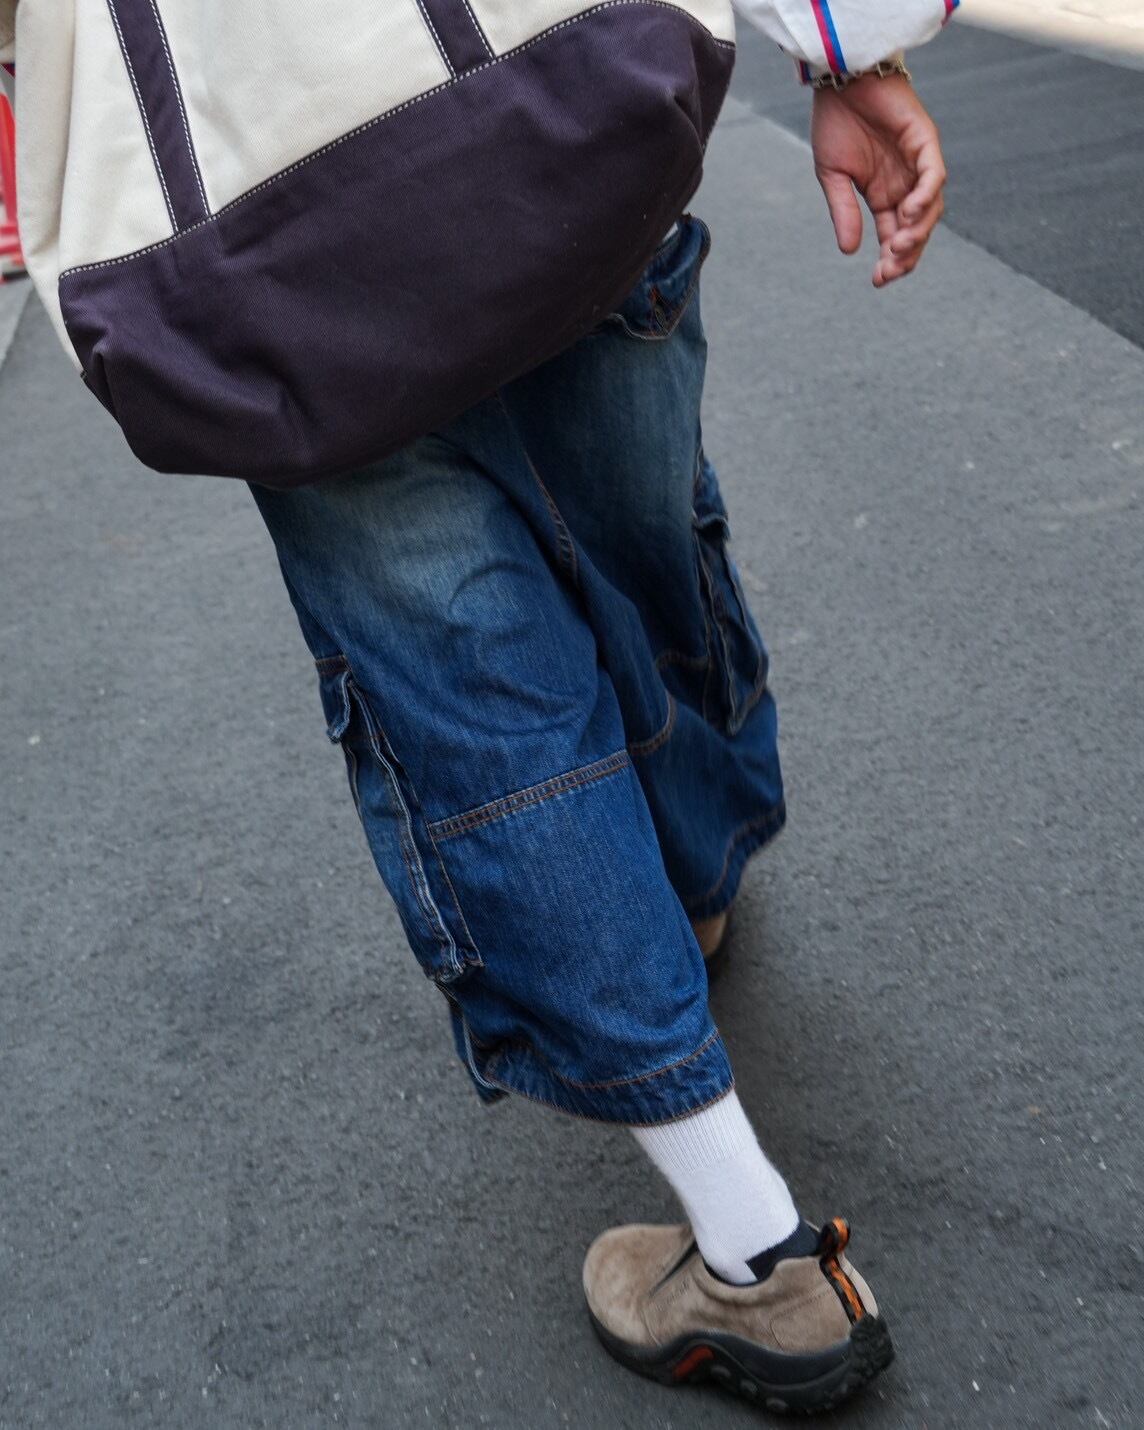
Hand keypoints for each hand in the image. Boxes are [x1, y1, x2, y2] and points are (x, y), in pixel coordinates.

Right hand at [811, 74, 946, 286]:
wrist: (841, 81)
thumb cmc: (835, 123)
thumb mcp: (832, 177)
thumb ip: (844, 212)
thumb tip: (850, 251)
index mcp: (883, 197)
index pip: (894, 237)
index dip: (890, 262)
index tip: (877, 280)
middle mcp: (904, 185)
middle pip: (916, 230)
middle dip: (905, 255)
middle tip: (888, 270)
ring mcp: (918, 165)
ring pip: (931, 209)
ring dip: (917, 231)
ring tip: (898, 246)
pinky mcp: (925, 143)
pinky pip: (934, 176)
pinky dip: (926, 196)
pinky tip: (909, 212)